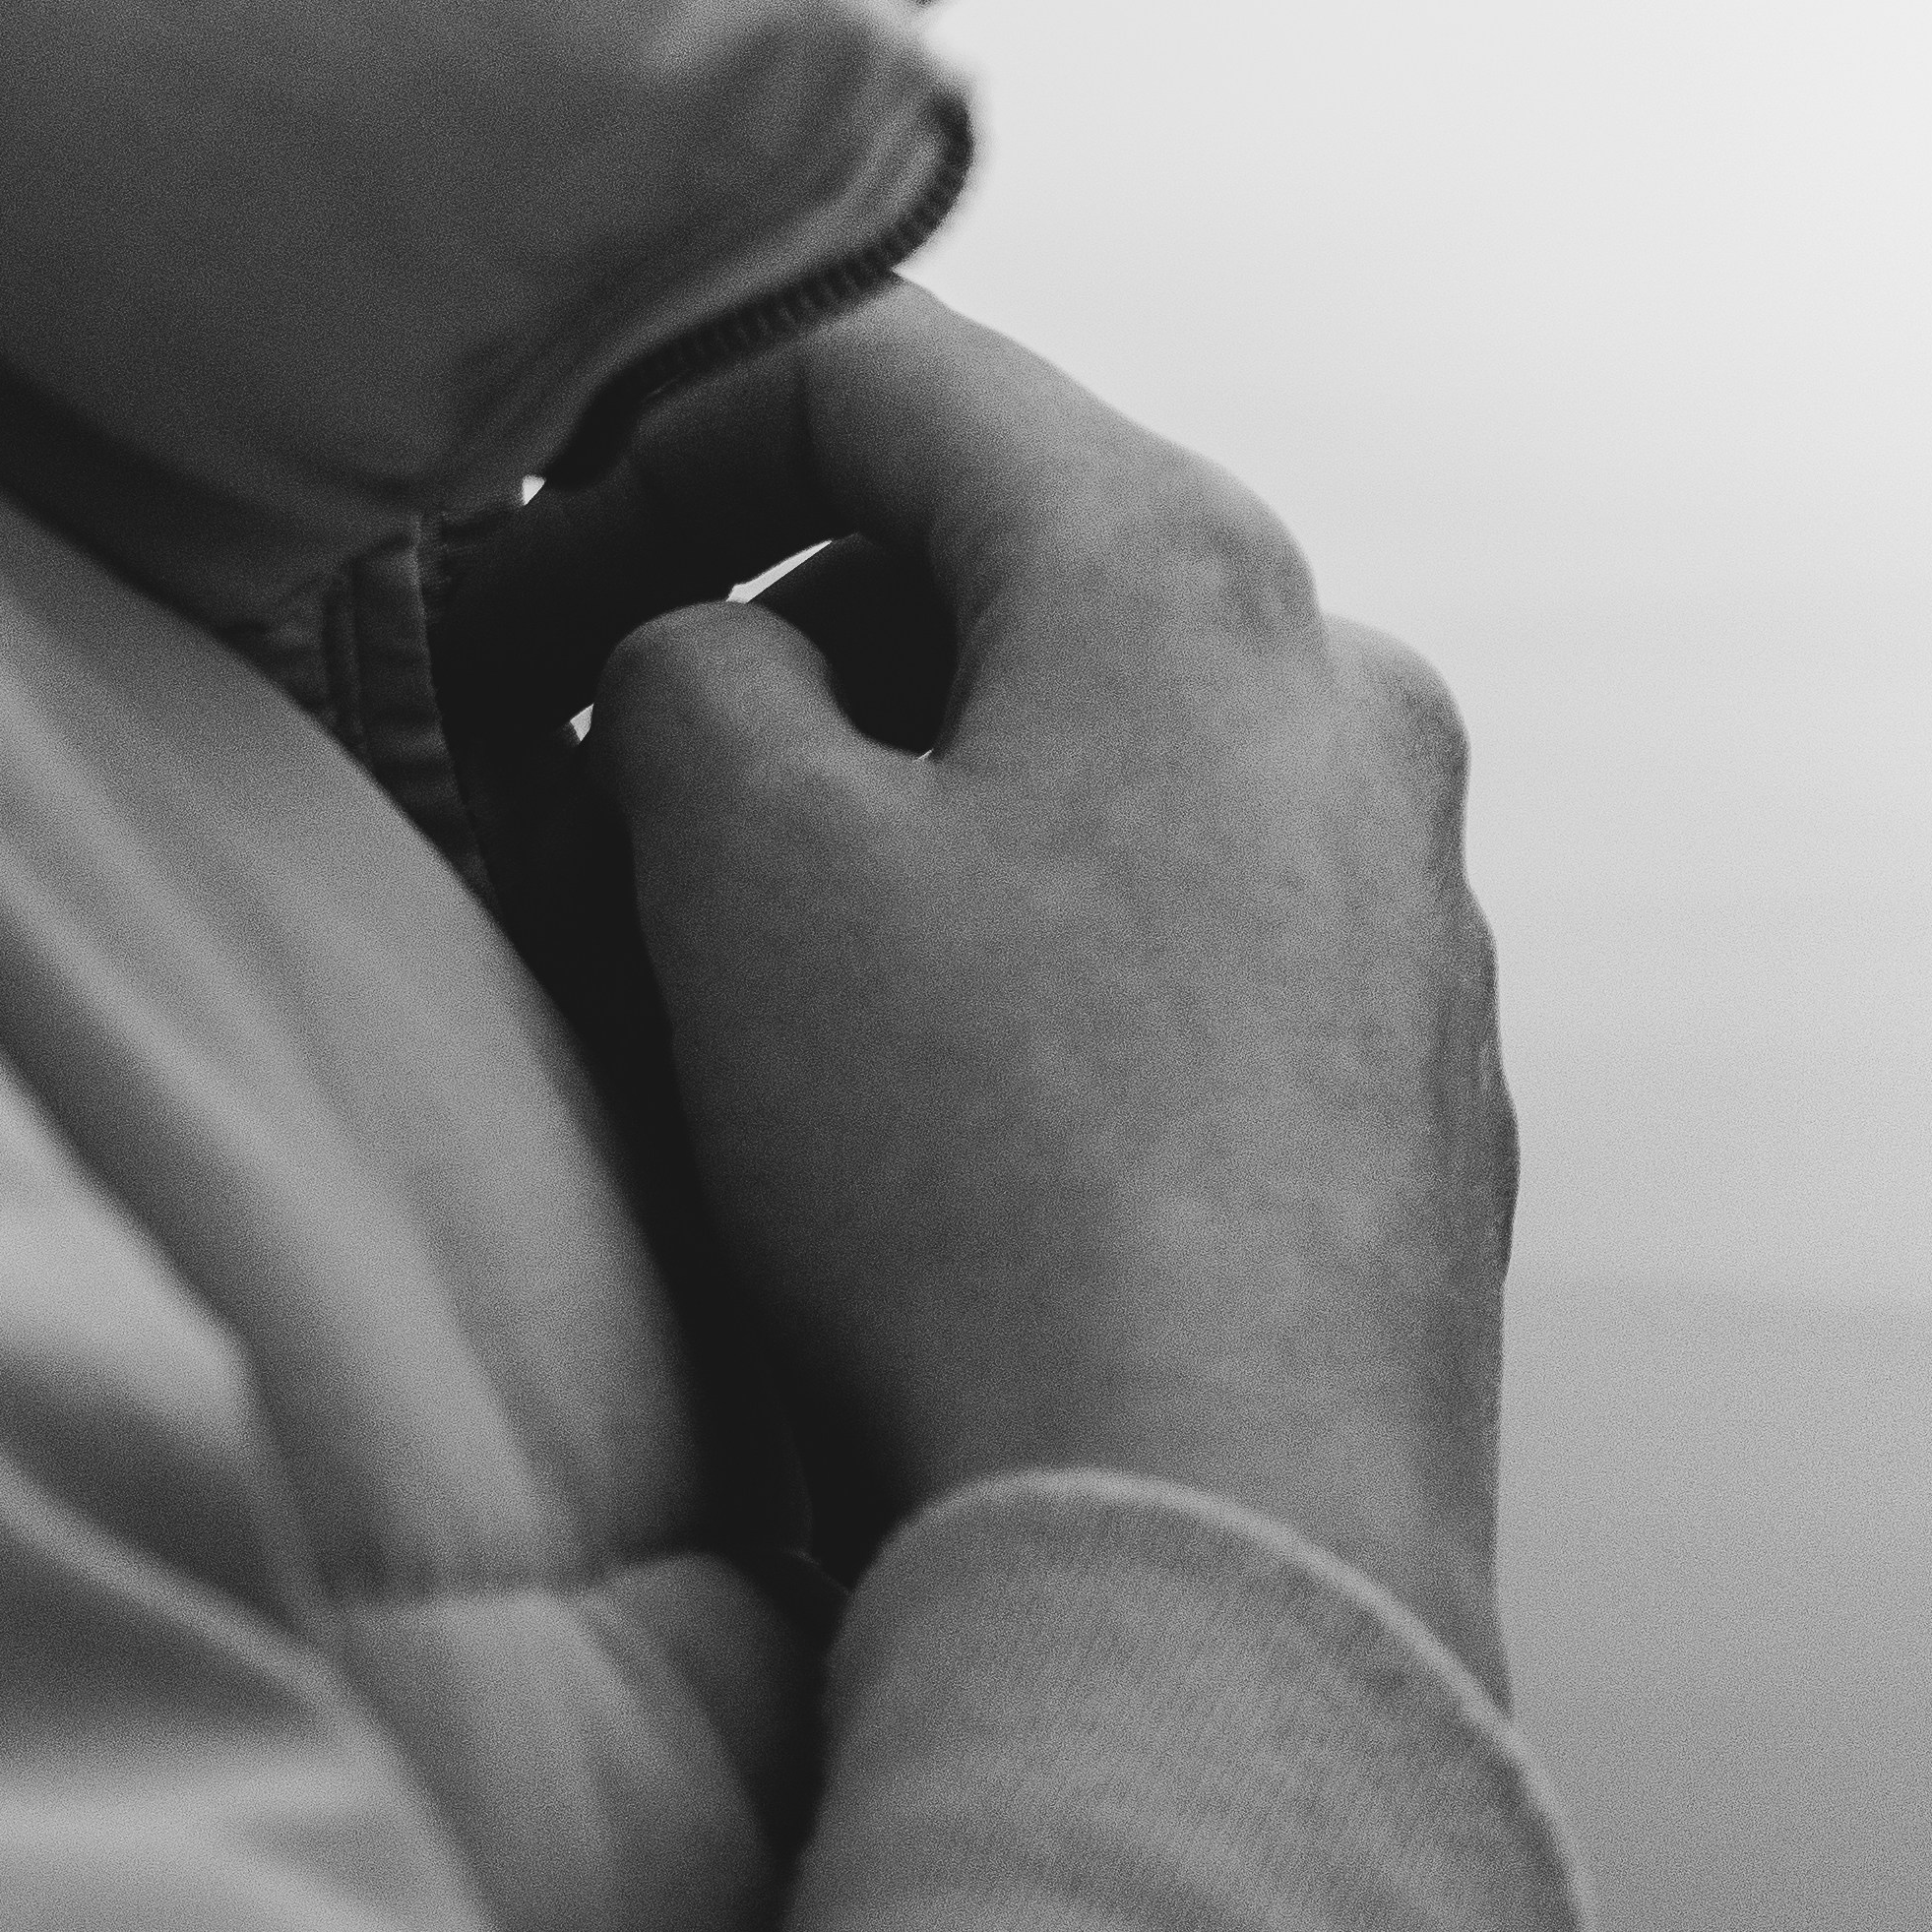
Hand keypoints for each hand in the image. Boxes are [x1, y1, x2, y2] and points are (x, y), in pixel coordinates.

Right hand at [594, 296, 1520, 1689]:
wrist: (1217, 1558)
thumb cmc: (965, 1173)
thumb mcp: (733, 847)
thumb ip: (684, 664)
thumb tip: (715, 664)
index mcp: (1186, 571)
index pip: (885, 373)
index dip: (659, 441)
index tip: (520, 577)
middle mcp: (1341, 698)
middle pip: (994, 565)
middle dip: (765, 644)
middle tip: (579, 773)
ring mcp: (1404, 904)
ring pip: (1084, 759)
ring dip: (880, 804)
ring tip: (705, 950)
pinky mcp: (1411, 1094)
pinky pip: (1170, 928)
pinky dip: (1007, 944)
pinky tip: (887, 1092)